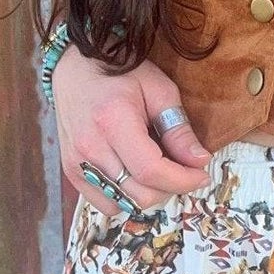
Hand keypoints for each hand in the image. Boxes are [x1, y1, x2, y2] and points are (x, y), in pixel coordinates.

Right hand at [52, 48, 211, 213]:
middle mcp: (90, 148)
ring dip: (149, 194)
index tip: (202, 175)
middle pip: (139, 194)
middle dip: (170, 188)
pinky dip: (126, 197)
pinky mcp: (71, 172)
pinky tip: (134, 174)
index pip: (151, 170)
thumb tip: (199, 161)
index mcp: (113, 122)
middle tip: (184, 170)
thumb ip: (178, 128)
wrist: (74, 69)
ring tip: (158, 170)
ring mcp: (76, 163)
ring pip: (123, 204)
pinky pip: (105, 204)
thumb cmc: (119, 73)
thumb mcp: (158, 89)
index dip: (183, 180)